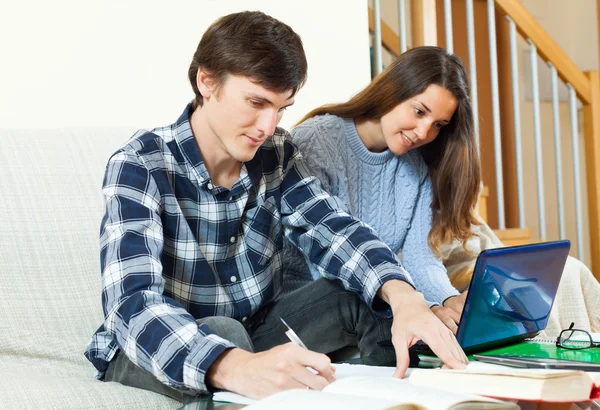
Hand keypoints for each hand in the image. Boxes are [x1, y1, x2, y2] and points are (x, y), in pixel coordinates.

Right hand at [206, 343, 335, 398]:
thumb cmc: (266, 361)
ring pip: (310, 393)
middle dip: (324, 385)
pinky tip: (299, 393)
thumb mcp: (286, 351)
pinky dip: (302, 397)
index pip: (322, 362)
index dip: (328, 370)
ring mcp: (283, 383)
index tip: (328, 373)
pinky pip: (299, 399)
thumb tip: (329, 368)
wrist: (244, 371)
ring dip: (313, 392)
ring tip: (310, 389)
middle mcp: (288, 366)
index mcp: (292, 351)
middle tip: (323, 385)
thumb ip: (308, 358)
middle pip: (320, 382)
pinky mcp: (278, 395)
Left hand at [378, 280, 467, 377]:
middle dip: (454, 366)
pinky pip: (456, 346)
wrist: (409, 303)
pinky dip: (458, 357)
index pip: (441, 347)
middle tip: (452, 380)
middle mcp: (439, 328)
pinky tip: (457, 366)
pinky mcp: (448, 332)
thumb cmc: (404, 318)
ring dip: (457, 362)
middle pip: (452, 350)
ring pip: (457, 349)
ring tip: (455, 376)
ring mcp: (445, 329)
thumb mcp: (398, 339)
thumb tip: (398, 374)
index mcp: (427, 329)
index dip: (450, 359)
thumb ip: (401, 358)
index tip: (459, 369)